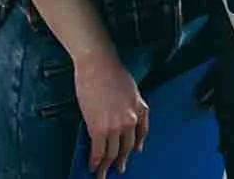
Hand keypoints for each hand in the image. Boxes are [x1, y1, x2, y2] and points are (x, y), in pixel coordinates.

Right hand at [73, 48, 147, 178]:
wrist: (98, 65)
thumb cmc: (112, 72)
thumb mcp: (132, 90)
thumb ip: (134, 107)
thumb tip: (131, 121)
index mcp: (140, 110)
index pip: (140, 134)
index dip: (136, 146)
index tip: (134, 153)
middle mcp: (130, 121)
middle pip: (126, 147)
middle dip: (121, 160)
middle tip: (118, 170)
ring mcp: (115, 126)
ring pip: (112, 153)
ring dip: (106, 167)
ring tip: (102, 175)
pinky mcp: (98, 128)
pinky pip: (98, 151)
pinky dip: (95, 161)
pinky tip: (92, 167)